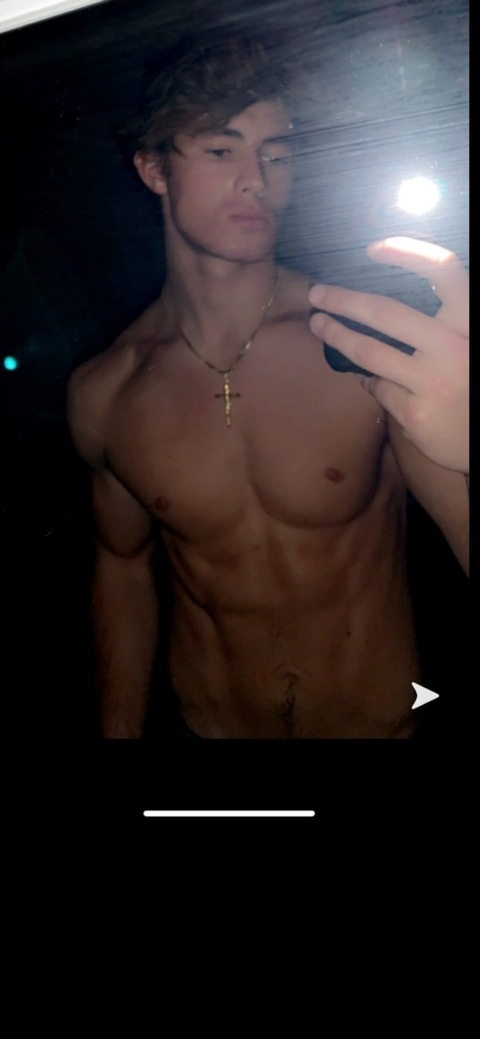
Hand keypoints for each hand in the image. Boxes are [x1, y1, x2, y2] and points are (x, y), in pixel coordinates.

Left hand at [308, 237, 468, 472]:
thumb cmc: (472, 382)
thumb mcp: (468, 342)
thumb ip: (442, 322)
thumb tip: (383, 300)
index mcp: (471, 321)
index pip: (445, 271)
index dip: (409, 253)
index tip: (374, 248)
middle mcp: (457, 347)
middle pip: (389, 313)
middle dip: (345, 300)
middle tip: (318, 292)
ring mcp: (436, 382)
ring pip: (371, 352)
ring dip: (338, 335)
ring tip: (319, 324)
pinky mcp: (418, 414)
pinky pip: (379, 387)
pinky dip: (369, 379)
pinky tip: (365, 376)